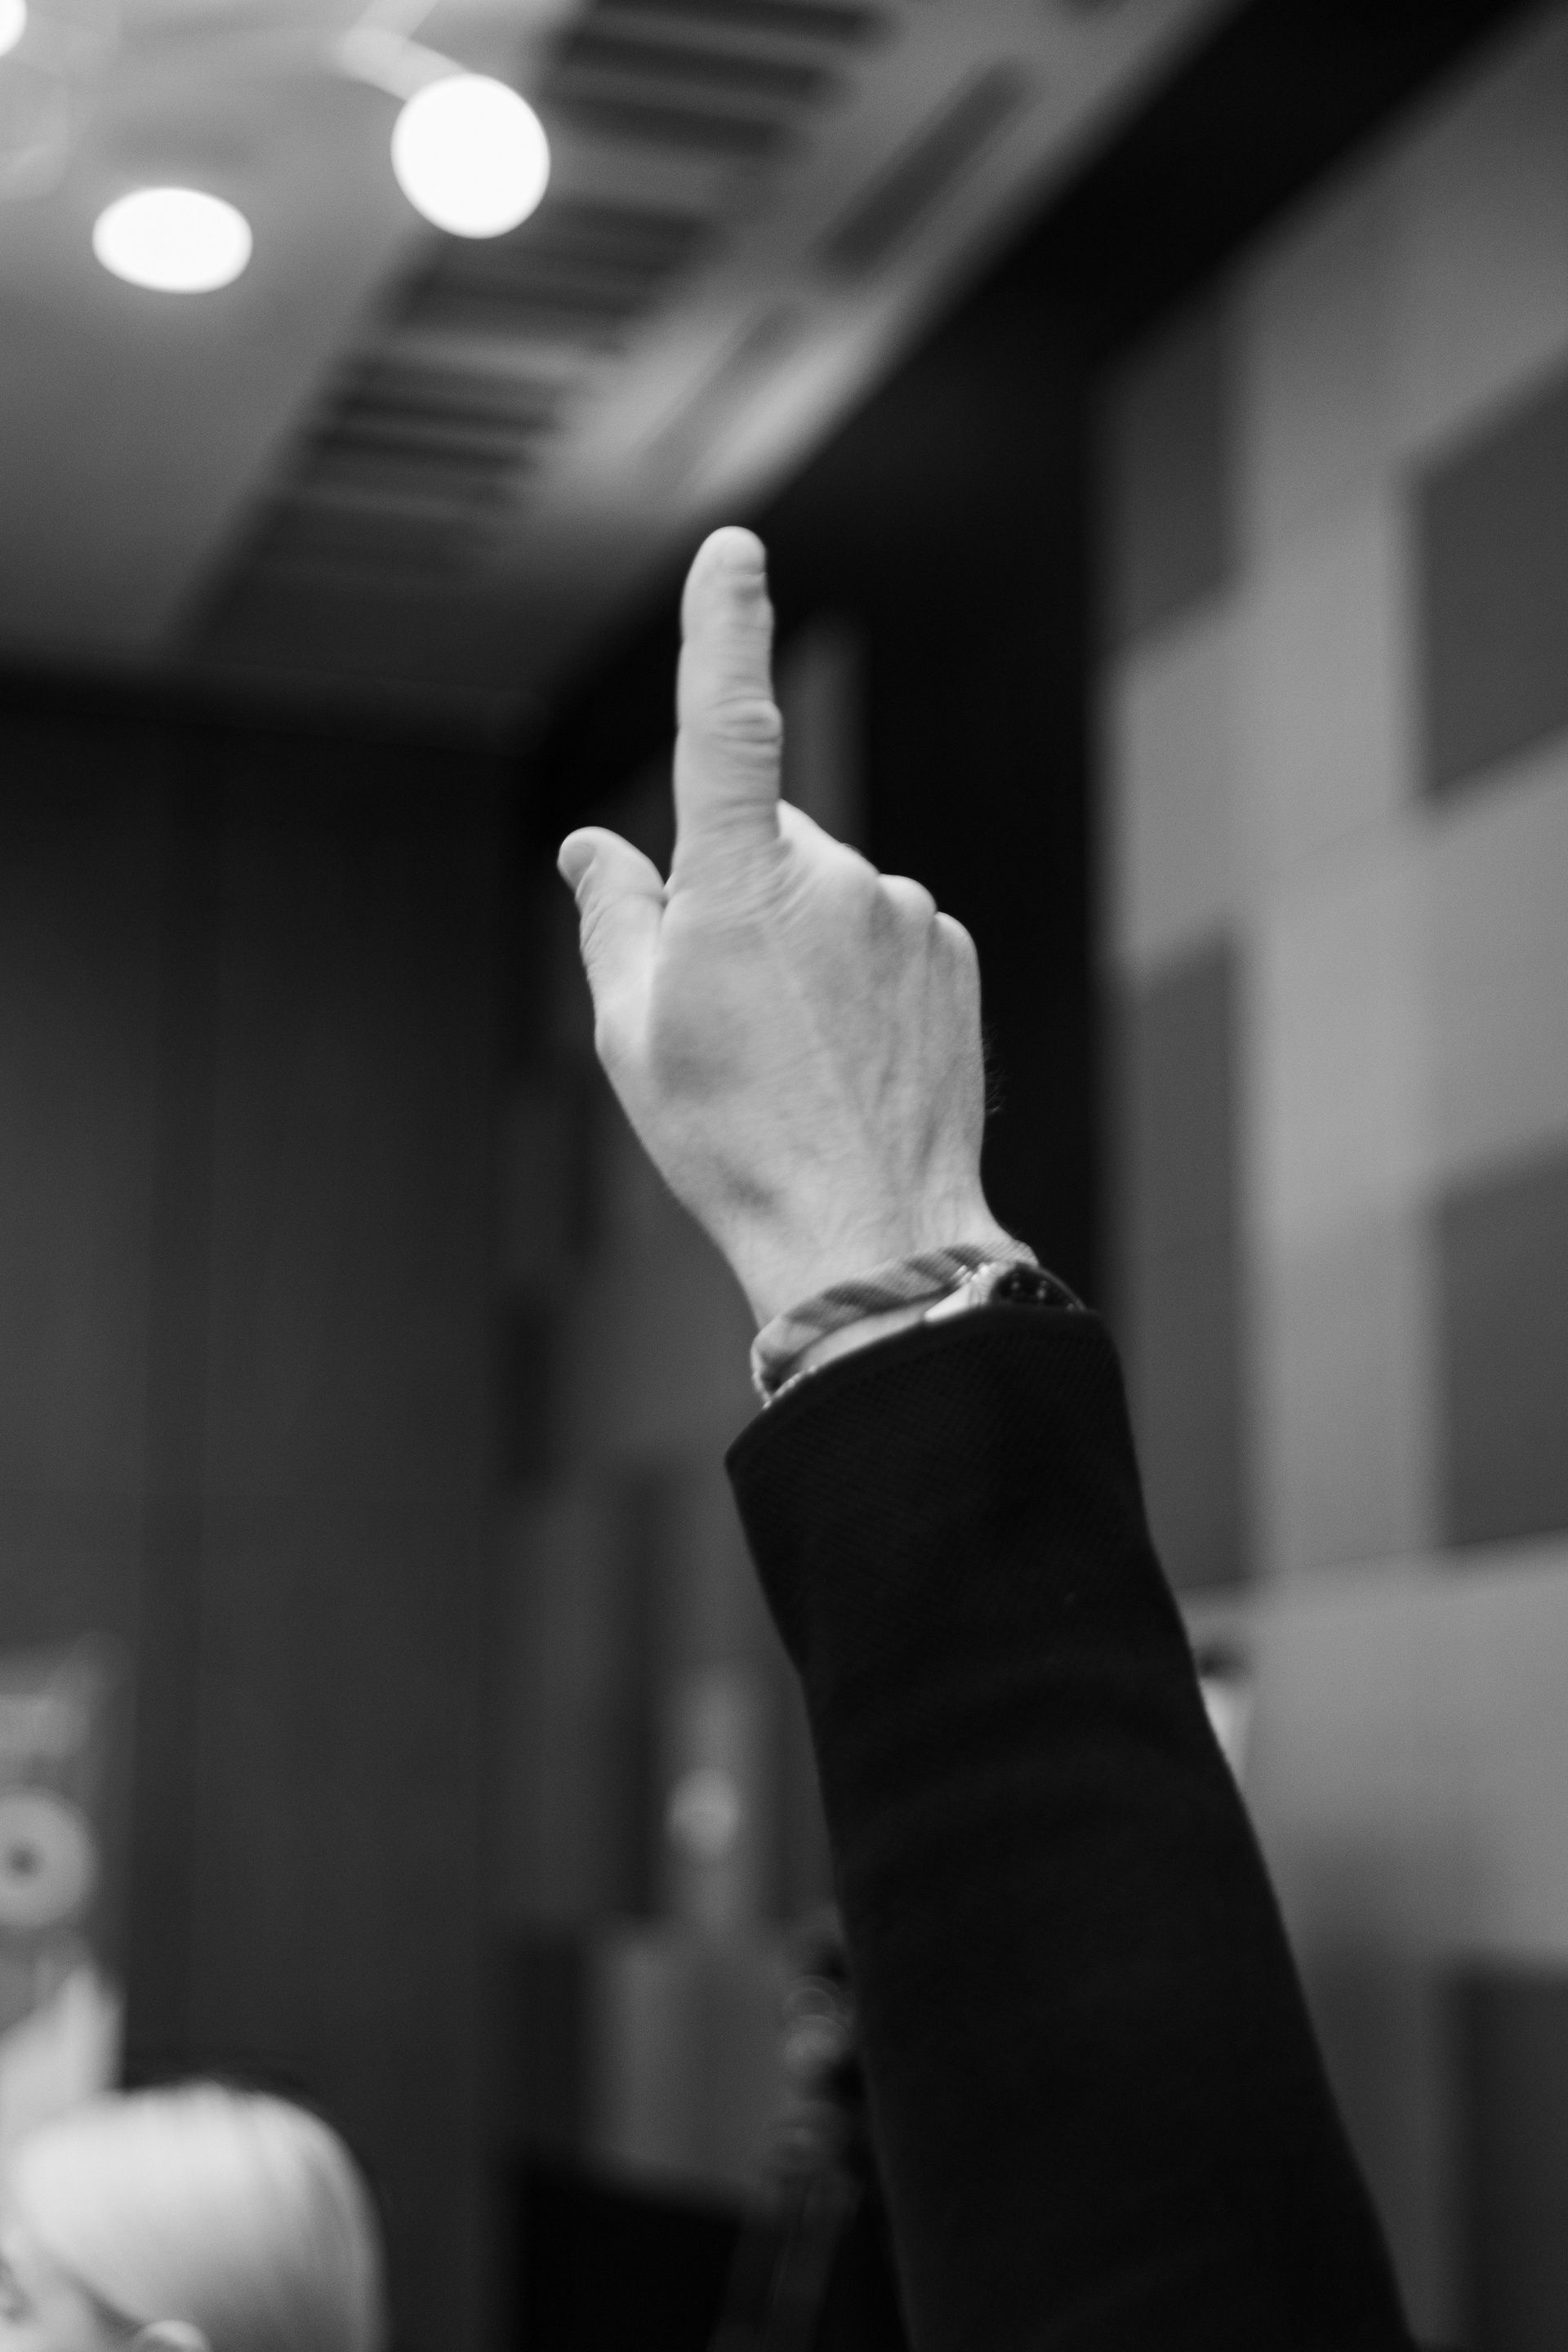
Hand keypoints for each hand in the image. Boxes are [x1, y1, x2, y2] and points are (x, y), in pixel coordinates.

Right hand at [557, 526, 1014, 1326]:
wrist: (872, 1233)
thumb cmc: (733, 1143)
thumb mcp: (633, 1034)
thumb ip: (614, 916)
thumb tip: (595, 847)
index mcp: (737, 887)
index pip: (723, 724)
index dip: (722, 629)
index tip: (733, 551)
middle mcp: (834, 877)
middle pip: (761, 839)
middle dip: (733, 892)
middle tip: (720, 1009)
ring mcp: (906, 912)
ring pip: (828, 891)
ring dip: (800, 942)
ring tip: (791, 1054)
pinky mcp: (951, 951)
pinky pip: (885, 931)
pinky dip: (858, 972)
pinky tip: (845, 1056)